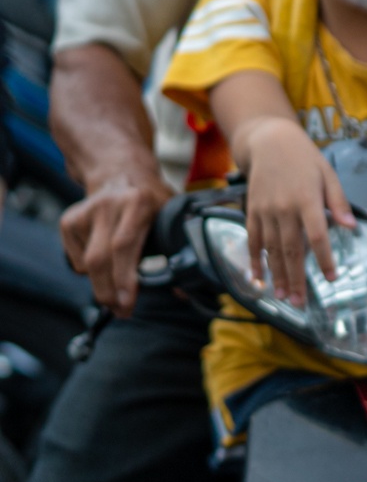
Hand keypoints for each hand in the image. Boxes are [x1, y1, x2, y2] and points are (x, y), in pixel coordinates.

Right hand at [59, 158, 174, 315]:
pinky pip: (76, 260)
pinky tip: (105, 255)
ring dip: (102, 283)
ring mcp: (85, 212)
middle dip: (109, 292)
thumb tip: (184, 290)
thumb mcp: (171, 213)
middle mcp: (108, 205)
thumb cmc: (151, 199)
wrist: (120, 171)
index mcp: (139, 202)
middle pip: (100, 259)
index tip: (127, 303)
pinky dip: (90, 269)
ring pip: (87, 264)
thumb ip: (179, 248)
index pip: (125, 245)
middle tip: (121, 311)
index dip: (125, 277)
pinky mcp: (68, 220)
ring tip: (118, 285)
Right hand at [243, 119, 355, 306]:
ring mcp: (265, 211)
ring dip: (277, 275)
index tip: (331, 278)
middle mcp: (284, 208)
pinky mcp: (252, 212)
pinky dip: (255, 261)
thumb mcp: (328, 174)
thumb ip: (339, 202)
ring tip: (282, 297)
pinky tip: (259, 279)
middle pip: (292, 249)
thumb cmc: (305, 159)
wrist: (269, 142)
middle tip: (300, 302)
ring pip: (271, 249)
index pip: (318, 236)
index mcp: (307, 200)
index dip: (325, 259)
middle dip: (296, 278)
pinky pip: (253, 241)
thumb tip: (351, 227)